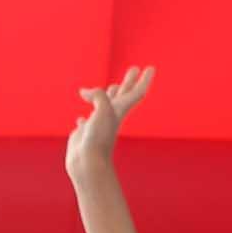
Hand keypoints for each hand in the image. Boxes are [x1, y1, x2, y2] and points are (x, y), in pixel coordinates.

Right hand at [66, 66, 153, 180]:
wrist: (88, 165)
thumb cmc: (98, 139)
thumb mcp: (103, 111)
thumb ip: (98, 96)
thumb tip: (83, 92)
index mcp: (119, 111)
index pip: (136, 93)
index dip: (144, 80)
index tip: (151, 68)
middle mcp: (111, 117)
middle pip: (122, 95)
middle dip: (128, 82)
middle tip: (134, 69)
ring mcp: (98, 126)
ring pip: (104, 107)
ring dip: (107, 96)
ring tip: (111, 87)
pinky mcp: (86, 134)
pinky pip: (86, 123)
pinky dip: (84, 119)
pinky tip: (80, 119)